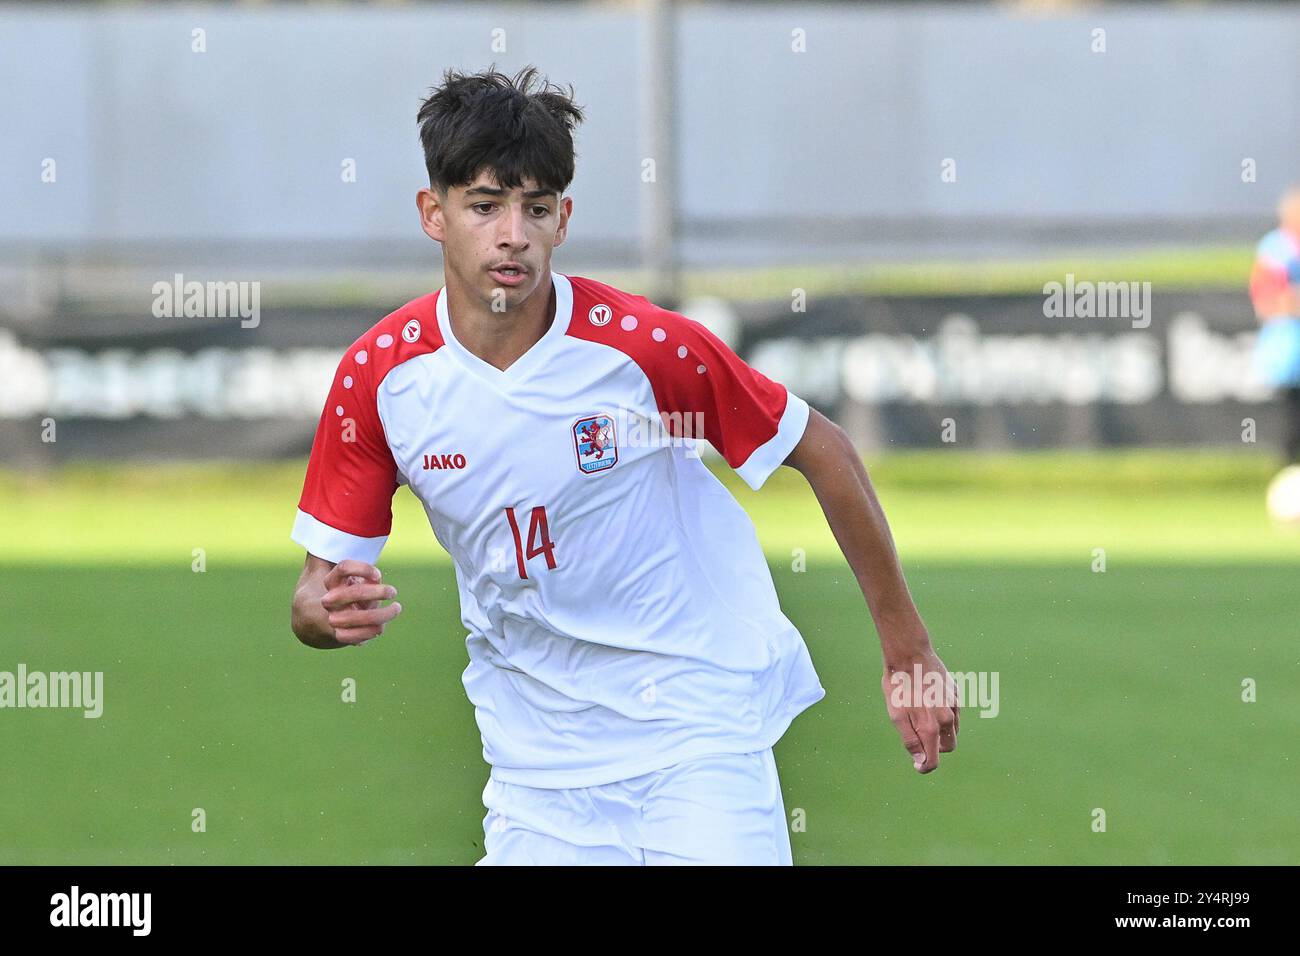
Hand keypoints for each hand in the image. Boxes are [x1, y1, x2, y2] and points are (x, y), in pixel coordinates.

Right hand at [320, 560, 401, 645]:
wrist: (335, 620)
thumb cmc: (354, 595)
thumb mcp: (360, 581)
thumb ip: (369, 578)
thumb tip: (376, 578)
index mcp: (332, 581)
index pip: (344, 567)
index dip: (364, 568)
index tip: (378, 575)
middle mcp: (329, 600)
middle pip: (355, 592)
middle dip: (379, 592)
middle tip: (393, 592)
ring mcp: (333, 618)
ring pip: (361, 617)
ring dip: (384, 613)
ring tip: (396, 608)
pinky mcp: (340, 635)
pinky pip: (359, 635)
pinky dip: (374, 629)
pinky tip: (382, 625)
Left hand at [881, 645, 958, 773]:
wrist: (909, 653)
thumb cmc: (899, 685)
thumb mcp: (896, 715)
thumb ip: (910, 740)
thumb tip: (921, 761)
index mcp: (931, 727)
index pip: (934, 760)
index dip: (925, 766)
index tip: (918, 765)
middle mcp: (948, 719)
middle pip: (948, 747)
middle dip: (936, 747)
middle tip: (918, 733)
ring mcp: (954, 704)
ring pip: (952, 729)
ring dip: (941, 728)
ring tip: (920, 711)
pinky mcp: (955, 692)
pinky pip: (953, 711)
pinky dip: (944, 712)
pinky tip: (928, 698)